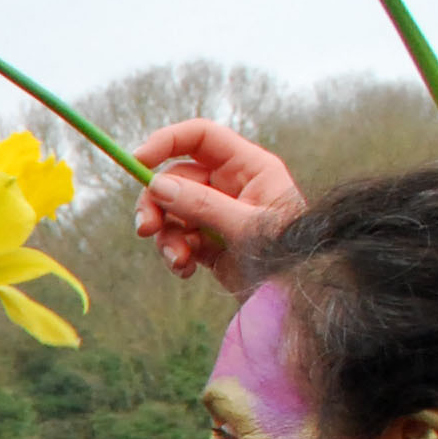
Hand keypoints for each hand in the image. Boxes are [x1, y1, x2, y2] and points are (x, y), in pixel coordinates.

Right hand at [131, 118, 301, 288]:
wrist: (299, 300)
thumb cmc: (287, 256)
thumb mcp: (246, 227)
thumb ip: (202, 205)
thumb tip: (157, 186)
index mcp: (249, 168)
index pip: (201, 138)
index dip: (167, 142)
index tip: (138, 161)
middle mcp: (231, 185)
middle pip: (176, 178)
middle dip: (156, 203)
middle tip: (145, 229)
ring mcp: (219, 214)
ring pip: (172, 212)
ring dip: (166, 237)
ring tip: (177, 260)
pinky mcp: (210, 243)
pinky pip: (178, 239)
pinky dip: (175, 255)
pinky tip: (185, 270)